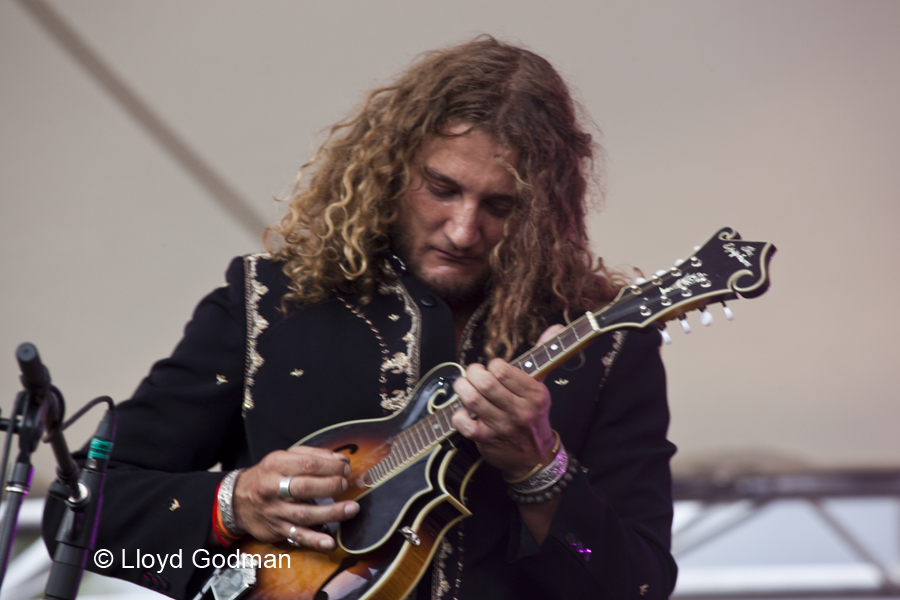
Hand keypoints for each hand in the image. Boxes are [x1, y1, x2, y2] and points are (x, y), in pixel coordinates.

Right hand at [231, 446, 359, 549]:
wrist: (237, 500)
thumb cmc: (267, 476)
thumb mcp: (284, 457)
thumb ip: (312, 455)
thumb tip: (340, 459)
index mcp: (276, 465)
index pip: (307, 464)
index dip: (330, 466)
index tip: (345, 468)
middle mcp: (273, 488)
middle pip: (305, 488)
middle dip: (330, 486)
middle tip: (345, 484)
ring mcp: (275, 511)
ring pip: (304, 513)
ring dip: (331, 513)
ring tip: (351, 509)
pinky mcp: (277, 530)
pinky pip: (297, 535)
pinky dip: (315, 540)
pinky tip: (329, 542)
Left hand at [451, 325, 564, 478]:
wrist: (535, 457)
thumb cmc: (534, 417)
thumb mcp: (542, 387)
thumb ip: (543, 357)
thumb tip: (556, 327)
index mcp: (535, 394)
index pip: (504, 370)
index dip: (492, 365)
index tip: (492, 369)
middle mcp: (520, 411)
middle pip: (486, 383)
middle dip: (472, 373)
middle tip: (473, 374)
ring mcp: (502, 427)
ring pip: (473, 400)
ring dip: (462, 388)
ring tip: (464, 386)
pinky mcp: (487, 440)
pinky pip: (464, 423)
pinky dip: (458, 414)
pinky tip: (463, 411)